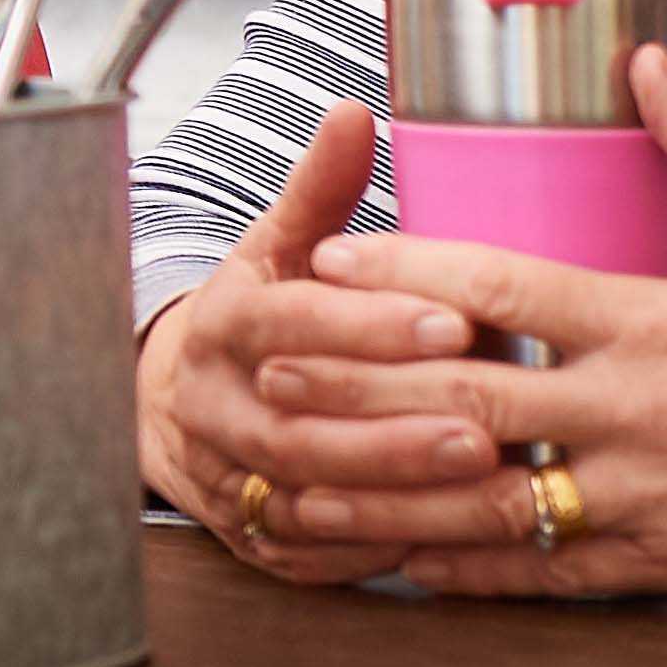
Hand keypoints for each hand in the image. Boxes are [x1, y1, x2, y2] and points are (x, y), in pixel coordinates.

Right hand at [136, 102, 471, 587]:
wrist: (179, 406)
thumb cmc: (257, 317)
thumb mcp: (279, 248)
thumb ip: (319, 189)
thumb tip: (353, 111)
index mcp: (219, 324)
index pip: (288, 325)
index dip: (366, 326)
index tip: (451, 321)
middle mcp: (211, 407)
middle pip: (296, 426)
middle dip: (392, 427)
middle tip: (487, 422)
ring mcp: (227, 481)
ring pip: (308, 498)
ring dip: (396, 494)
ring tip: (487, 481)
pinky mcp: (253, 541)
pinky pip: (317, 555)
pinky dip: (381, 550)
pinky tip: (453, 537)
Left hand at [260, 49, 666, 610]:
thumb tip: (649, 60)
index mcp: (659, 321)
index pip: (502, 292)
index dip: (404, 276)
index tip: (329, 257)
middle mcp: (640, 412)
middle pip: (467, 399)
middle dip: (360, 384)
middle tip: (271, 367)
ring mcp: (652, 496)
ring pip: (492, 500)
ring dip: (390, 491)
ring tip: (303, 480)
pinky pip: (554, 575)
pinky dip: (476, 571)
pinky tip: (409, 563)